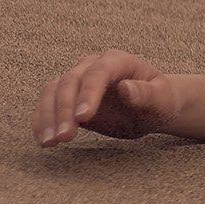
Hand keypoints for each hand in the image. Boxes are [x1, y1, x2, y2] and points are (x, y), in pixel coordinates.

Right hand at [35, 48, 181, 146]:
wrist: (151, 107)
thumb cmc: (160, 101)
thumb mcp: (162, 100)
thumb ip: (147, 94)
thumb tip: (126, 88)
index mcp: (118, 61)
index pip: (98, 73)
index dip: (88, 93)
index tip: (83, 117)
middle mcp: (93, 65)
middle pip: (70, 82)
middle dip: (64, 111)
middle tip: (65, 137)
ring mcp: (78, 79)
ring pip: (53, 92)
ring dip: (48, 117)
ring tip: (50, 142)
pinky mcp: (67, 96)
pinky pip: (47, 104)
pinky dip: (42, 121)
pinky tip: (44, 139)